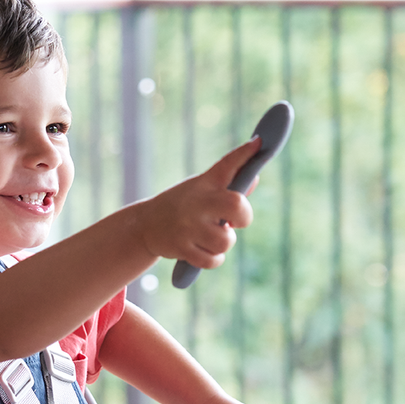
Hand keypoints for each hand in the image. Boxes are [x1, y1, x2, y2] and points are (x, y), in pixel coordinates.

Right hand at [134, 138, 260, 269]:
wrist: (145, 225)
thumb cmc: (183, 206)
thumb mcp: (202, 190)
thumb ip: (228, 186)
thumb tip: (254, 178)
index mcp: (205, 183)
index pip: (228, 164)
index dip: (245, 154)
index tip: (259, 143)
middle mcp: (198, 201)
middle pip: (237, 206)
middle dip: (244, 217)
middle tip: (234, 222)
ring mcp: (189, 225)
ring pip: (226, 241)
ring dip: (224, 243)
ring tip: (210, 237)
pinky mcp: (182, 247)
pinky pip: (213, 260)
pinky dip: (213, 259)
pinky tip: (203, 250)